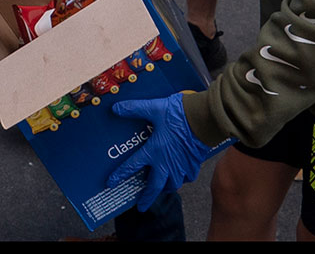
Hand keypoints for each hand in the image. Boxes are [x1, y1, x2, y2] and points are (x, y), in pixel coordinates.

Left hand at [106, 93, 233, 210]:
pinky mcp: (194, 164)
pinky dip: (182, 179)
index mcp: (153, 152)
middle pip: (154, 187)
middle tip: (141, 206)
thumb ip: (134, 109)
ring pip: (172, 185)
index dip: (120, 175)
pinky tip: (180, 176)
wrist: (204, 119)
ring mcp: (181, 166)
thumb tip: (116, 108)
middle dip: (147, 197)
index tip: (111, 183)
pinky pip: (187, 178)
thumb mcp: (153, 108)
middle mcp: (166, 164)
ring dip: (164, 188)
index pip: (132, 166)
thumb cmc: (179, 114)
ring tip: (160, 188)